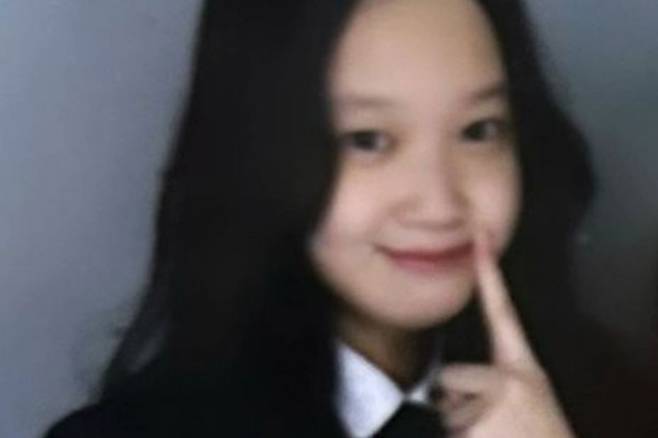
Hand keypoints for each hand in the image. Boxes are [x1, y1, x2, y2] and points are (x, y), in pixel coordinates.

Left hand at [436, 229, 574, 437]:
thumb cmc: (539, 432)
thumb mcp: (525, 397)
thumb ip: (495, 378)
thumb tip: (449, 383)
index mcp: (524, 368)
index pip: (503, 311)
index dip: (490, 274)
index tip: (480, 237)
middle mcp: (511, 379)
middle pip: (449, 375)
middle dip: (456, 401)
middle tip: (489, 422)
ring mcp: (495, 403)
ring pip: (444, 406)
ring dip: (459, 424)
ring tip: (492, 436)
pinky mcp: (480, 425)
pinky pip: (446, 425)